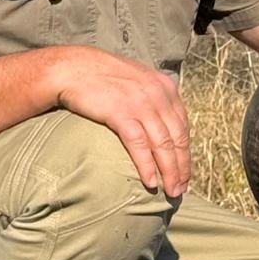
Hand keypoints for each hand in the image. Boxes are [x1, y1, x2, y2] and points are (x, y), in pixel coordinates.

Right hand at [46, 47, 190, 195]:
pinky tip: (151, 182)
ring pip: (163, 145)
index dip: (186, 153)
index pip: (183, 126)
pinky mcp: (121, 113)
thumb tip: (162, 121)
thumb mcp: (137, 79)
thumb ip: (153, 96)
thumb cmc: (102, 76)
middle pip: (178, 138)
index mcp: (165, 87)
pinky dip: (147, 166)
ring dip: (170, 172)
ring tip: (172, 191)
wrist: (72, 68)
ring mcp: (141, 104)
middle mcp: (158, 95)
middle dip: (182, 167)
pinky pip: (139, 145)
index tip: (185, 173)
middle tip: (182, 190)